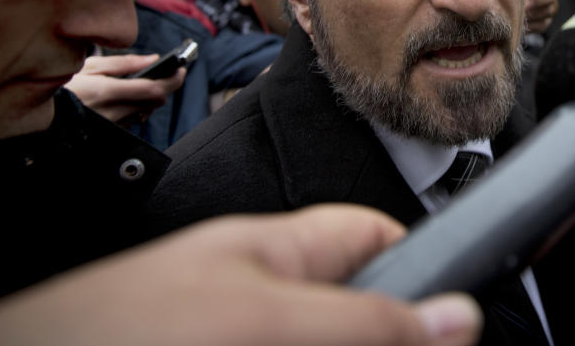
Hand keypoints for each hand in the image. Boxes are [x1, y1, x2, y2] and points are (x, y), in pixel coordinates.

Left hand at [0, 205, 482, 345]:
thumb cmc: (115, 330)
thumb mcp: (259, 319)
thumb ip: (362, 319)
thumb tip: (456, 318)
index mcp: (274, 254)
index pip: (370, 238)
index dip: (419, 271)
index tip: (459, 321)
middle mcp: (261, 300)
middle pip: (355, 313)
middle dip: (388, 334)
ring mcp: (244, 330)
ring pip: (322, 335)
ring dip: (362, 344)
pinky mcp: (228, 344)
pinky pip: (284, 342)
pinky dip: (309, 345)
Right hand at [64, 54, 185, 124]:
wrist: (41, 117)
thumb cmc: (63, 87)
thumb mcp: (89, 67)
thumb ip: (123, 64)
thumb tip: (151, 59)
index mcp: (106, 92)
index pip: (152, 89)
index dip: (172, 79)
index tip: (181, 69)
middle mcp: (112, 112)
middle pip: (154, 102)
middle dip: (167, 86)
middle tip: (173, 73)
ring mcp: (112, 126)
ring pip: (147, 111)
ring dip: (154, 97)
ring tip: (154, 80)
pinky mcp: (110, 133)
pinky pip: (134, 119)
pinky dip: (140, 106)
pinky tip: (135, 96)